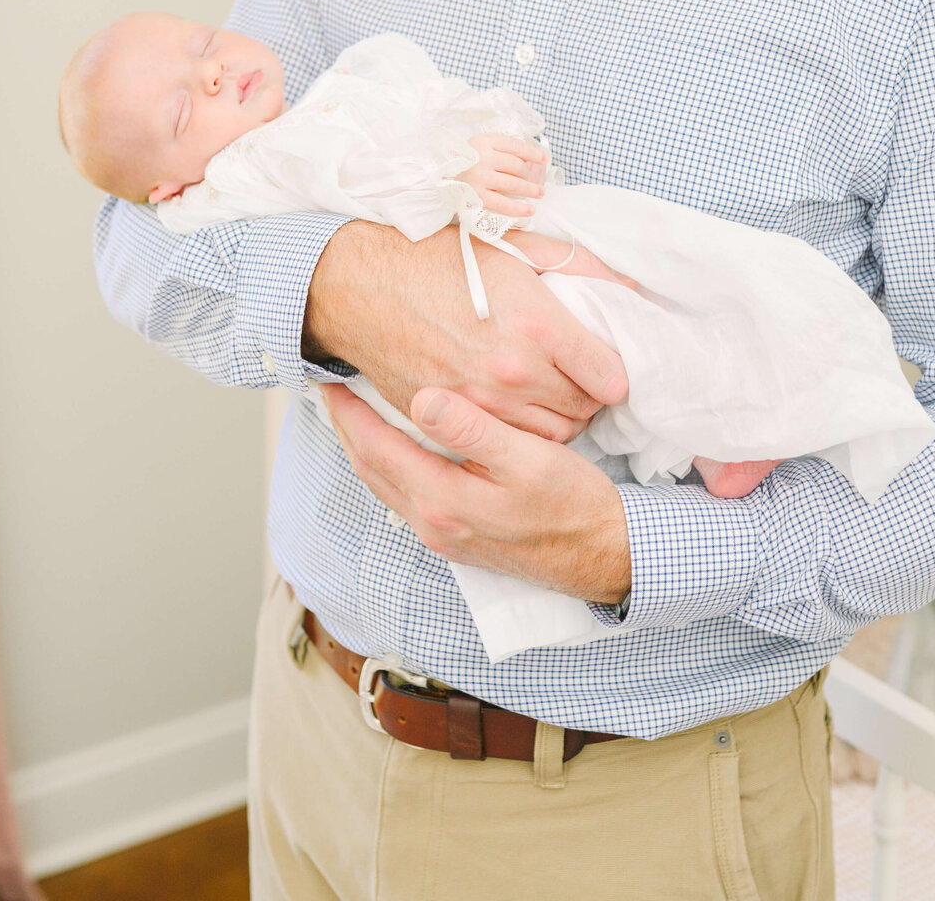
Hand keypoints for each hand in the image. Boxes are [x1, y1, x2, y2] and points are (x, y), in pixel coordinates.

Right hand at [303, 222, 629, 442]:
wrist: (363, 285)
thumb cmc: (438, 258)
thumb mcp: (515, 248)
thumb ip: (577, 266)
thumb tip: (627, 285)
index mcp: (539, 326)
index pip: (610, 378)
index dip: (612, 372)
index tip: (602, 364)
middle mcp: (515, 372)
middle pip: (585, 411)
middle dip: (589, 397)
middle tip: (578, 379)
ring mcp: (481, 404)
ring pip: (550, 437)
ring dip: (559, 420)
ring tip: (550, 397)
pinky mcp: (450, 422)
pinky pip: (505, 445)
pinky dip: (519, 435)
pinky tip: (515, 411)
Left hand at [321, 382, 631, 603]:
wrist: (602, 557)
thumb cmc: (572, 504)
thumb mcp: (529, 458)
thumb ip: (473, 431)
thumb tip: (422, 400)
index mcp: (443, 500)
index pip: (376, 448)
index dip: (350, 411)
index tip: (332, 377)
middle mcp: (433, 523)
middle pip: (370, 468)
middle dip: (347, 426)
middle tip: (333, 387)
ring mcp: (443, 535)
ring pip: (385, 484)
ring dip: (365, 447)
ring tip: (356, 412)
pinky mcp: (458, 538)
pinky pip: (404, 495)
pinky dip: (389, 465)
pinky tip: (400, 446)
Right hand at [462, 133, 546, 217]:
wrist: (438, 174)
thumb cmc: (465, 159)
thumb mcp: (480, 144)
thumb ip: (501, 147)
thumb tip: (530, 158)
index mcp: (484, 140)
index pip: (515, 145)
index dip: (533, 153)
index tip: (544, 159)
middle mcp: (482, 157)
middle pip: (516, 165)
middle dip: (529, 175)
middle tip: (538, 183)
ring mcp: (480, 177)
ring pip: (513, 183)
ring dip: (530, 189)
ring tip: (539, 193)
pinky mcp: (476, 195)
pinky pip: (502, 204)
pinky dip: (518, 208)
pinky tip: (529, 210)